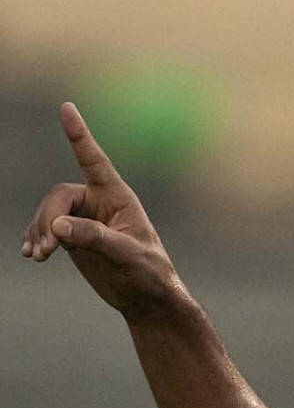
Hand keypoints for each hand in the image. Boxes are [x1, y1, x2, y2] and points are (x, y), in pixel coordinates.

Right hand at [22, 103, 181, 316]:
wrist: (147, 300)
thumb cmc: (149, 273)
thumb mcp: (127, 255)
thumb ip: (94, 238)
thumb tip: (57, 226)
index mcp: (117, 196)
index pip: (94, 161)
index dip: (79, 135)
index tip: (67, 108)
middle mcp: (98, 202)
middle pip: (60, 197)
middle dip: (48, 220)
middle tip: (46, 249)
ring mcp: (83, 220)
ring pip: (49, 214)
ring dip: (39, 232)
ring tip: (37, 256)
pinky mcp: (73, 238)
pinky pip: (47, 230)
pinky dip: (36, 239)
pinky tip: (30, 253)